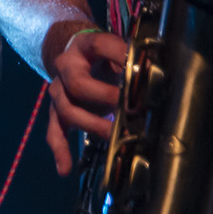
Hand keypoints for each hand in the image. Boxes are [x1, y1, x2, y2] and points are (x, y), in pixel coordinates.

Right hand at [43, 25, 128, 175]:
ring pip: (66, 109)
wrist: (73, 57)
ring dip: (91, 124)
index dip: (118, 54)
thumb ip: (133, 62)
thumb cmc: (105, 57)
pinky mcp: (56, 110)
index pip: (100, 45)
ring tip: (112, 134)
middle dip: (104, 96)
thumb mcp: (117, 53)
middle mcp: (67, 66)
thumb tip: (158, 75)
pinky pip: (54, 130)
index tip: (141, 67)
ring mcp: (58, 90)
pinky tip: (65, 169)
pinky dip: (59, 150)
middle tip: (128, 107)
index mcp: (85, 46)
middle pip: (78, 83)